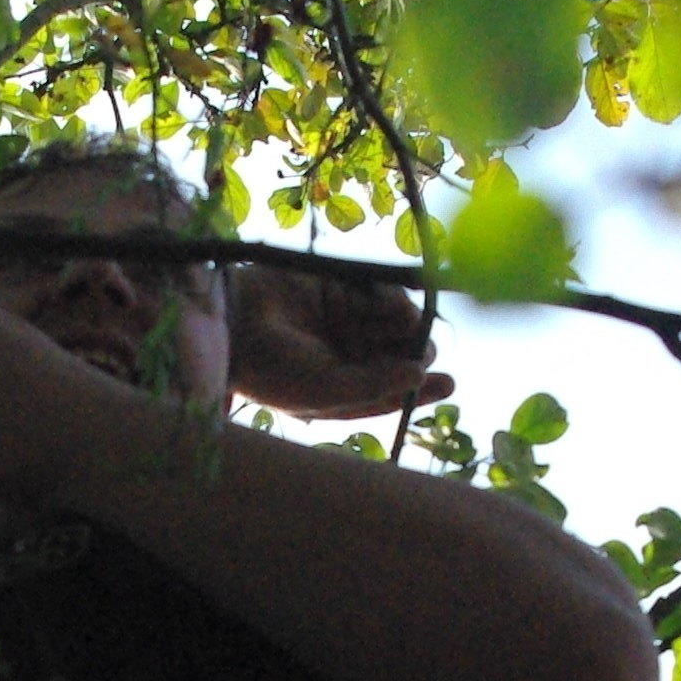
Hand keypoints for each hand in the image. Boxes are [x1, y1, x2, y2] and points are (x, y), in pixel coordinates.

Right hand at [228, 263, 452, 421]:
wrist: (231, 319)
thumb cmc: (272, 369)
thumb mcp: (324, 389)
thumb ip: (373, 386)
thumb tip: (419, 375)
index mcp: (352, 391)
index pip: (399, 392)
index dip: (427, 389)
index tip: (448, 383)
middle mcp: (357, 358)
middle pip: (407, 353)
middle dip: (416, 347)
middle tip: (413, 341)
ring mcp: (353, 322)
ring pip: (402, 322)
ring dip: (405, 319)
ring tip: (388, 316)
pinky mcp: (347, 289)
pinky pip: (385, 292)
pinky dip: (390, 296)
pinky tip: (381, 301)